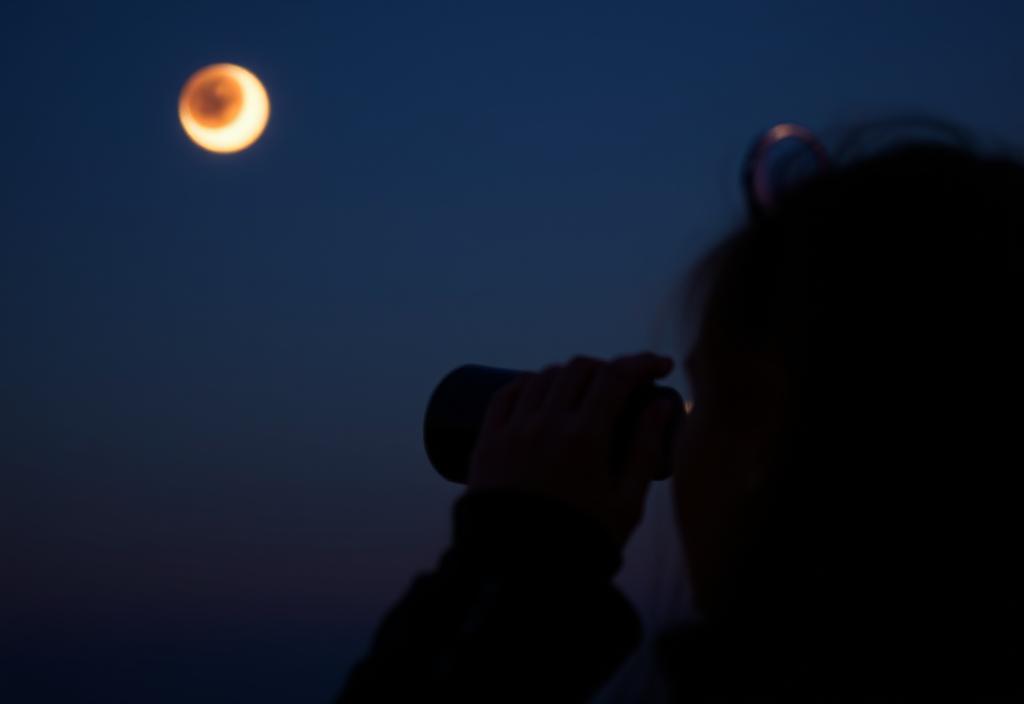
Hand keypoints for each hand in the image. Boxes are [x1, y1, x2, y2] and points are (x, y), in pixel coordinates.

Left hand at [466, 352, 678, 548]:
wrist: (517, 575)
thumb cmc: (581, 543)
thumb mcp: (626, 504)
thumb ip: (646, 451)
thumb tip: (661, 406)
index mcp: (586, 439)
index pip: (617, 377)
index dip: (643, 362)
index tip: (659, 366)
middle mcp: (546, 425)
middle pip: (579, 369)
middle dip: (608, 368)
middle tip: (622, 385)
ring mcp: (512, 431)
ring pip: (542, 377)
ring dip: (569, 374)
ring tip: (584, 391)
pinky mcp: (486, 442)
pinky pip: (505, 395)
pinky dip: (527, 383)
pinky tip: (540, 390)